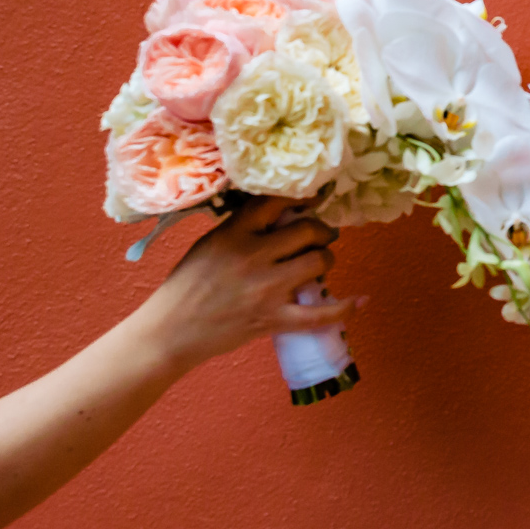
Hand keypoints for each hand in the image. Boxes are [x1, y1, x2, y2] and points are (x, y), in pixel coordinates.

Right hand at [126, 196, 362, 375]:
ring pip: (319, 262)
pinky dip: (343, 308)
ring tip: (319, 262)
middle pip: (308, 231)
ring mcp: (266, 289)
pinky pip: (319, 314)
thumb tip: (280, 213)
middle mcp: (254, 256)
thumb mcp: (209, 244)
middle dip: (320, 231)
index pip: (277, 201)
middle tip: (319, 236)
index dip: (301, 197)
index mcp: (234, 233)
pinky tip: (359, 301)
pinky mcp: (273, 318)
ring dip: (325, 260)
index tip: (310, 199)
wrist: (170, 331)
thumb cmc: (186, 286)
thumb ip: (242, 228)